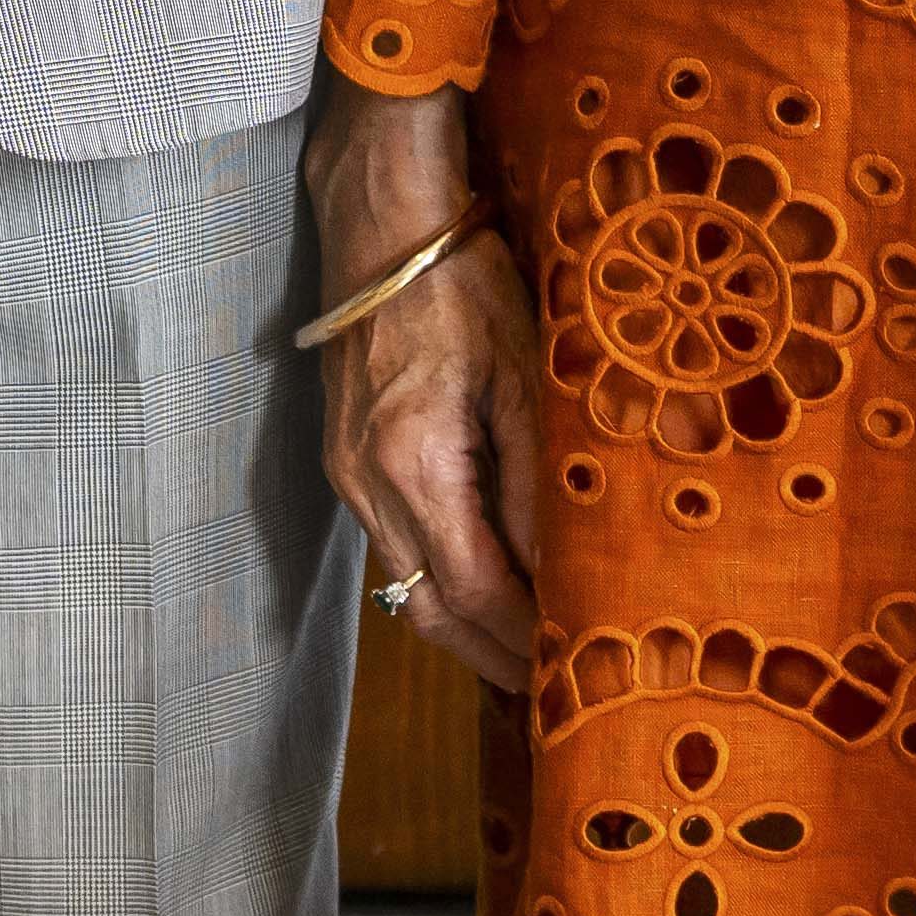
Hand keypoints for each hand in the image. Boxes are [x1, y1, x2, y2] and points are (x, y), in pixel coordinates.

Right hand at [306, 86, 548, 694]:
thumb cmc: (462, 279)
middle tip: (548, 699)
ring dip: (462, 628)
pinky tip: (480, 588)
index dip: (522, 646)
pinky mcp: (345, 455)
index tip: (569, 682)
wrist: (380, 217)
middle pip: (427, 610)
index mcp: (412, 464)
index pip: (474, 592)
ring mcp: (347, 472)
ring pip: (403, 586)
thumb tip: (564, 575)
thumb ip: (537, 481)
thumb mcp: (523, 372)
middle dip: (490, 660)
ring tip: (522, 659)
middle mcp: (365, 484)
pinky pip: (392, 546)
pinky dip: (437, 582)